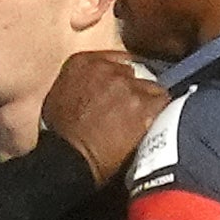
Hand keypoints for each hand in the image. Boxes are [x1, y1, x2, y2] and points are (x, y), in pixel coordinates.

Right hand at [42, 50, 169, 182]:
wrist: (70, 159)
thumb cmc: (59, 135)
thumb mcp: (57, 97)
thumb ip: (78, 82)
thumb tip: (91, 85)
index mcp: (82, 63)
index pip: (112, 60)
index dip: (116, 78)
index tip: (116, 91)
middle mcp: (107, 69)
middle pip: (132, 73)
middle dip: (129, 90)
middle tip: (124, 111)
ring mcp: (127, 85)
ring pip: (149, 86)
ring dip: (145, 101)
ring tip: (138, 120)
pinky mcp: (144, 104)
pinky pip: (162, 100)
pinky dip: (158, 111)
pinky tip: (151, 122)